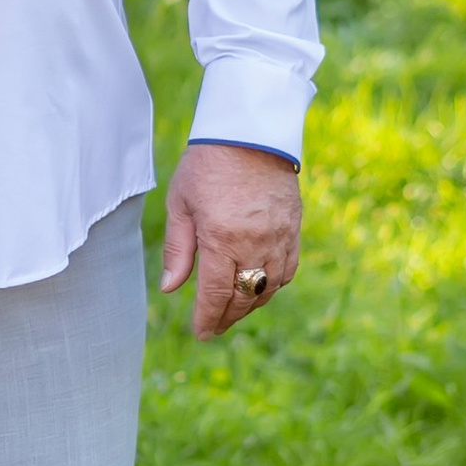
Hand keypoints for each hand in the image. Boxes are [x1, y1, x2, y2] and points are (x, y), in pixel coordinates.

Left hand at [162, 141, 301, 337]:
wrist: (250, 133)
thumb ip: (177, 249)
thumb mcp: (180, 204)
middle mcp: (255, 243)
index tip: (201, 333)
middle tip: (214, 328)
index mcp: (222, 238)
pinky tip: (259, 288)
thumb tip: (171, 288)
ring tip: (233, 312)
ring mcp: (280, 236)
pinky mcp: (294, 228)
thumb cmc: (206, 165)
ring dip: (251, 305)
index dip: (208, 318)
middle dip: (228, 317)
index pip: (217, 294)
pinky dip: (274, 285)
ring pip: (270, 287)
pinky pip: (288, 269)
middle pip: (245, 297)